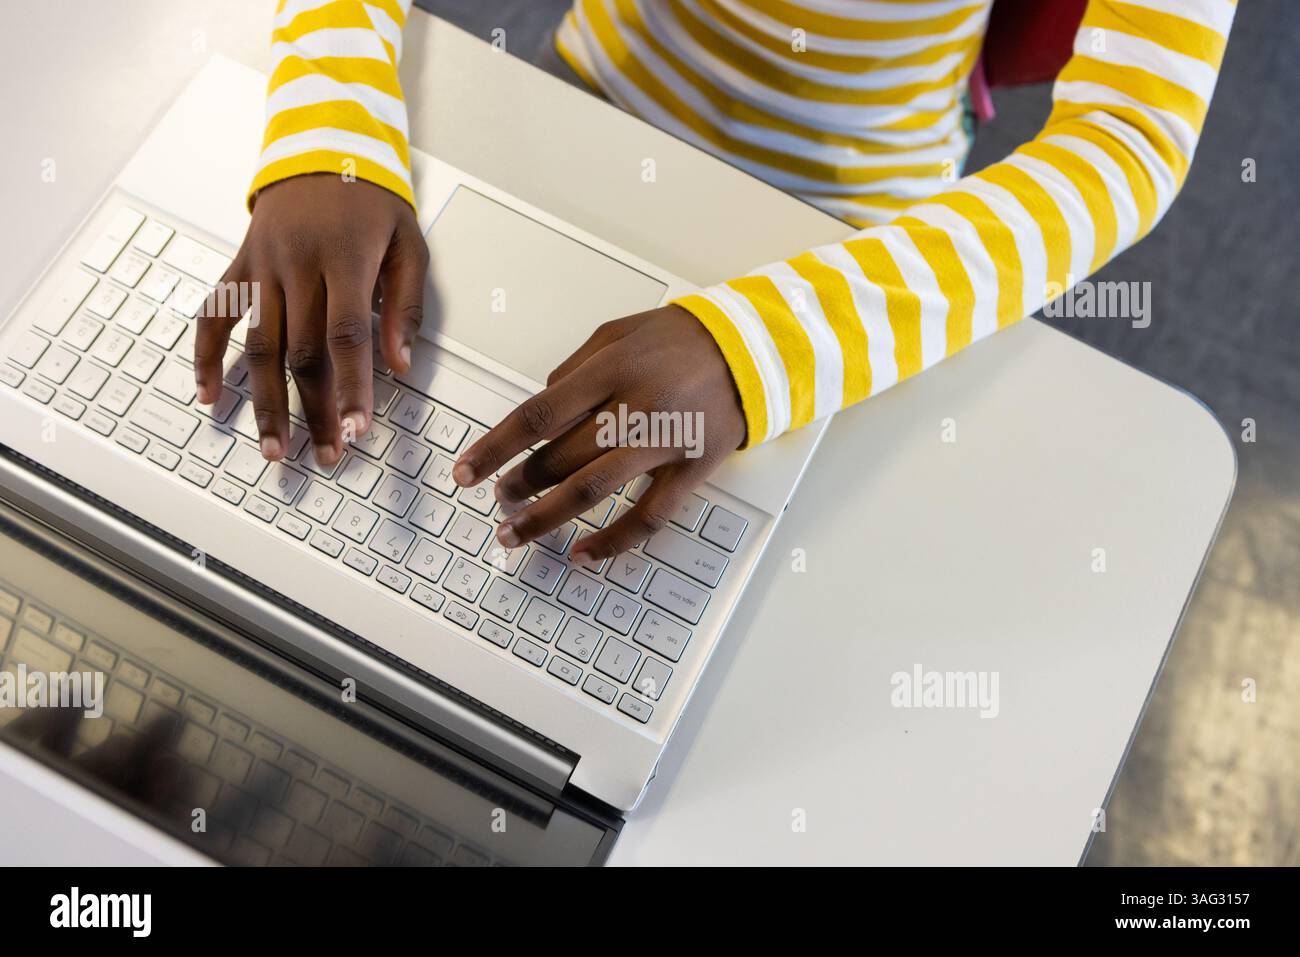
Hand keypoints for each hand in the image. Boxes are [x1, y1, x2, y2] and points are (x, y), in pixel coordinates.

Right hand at [194, 174, 428, 464]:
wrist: (320, 146)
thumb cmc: (371, 199)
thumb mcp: (409, 242)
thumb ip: (405, 305)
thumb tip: (400, 365)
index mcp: (345, 259)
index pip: (346, 335)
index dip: (351, 387)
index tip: (357, 430)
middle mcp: (296, 265)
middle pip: (301, 352)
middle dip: (314, 411)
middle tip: (326, 456)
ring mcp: (261, 267)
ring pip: (257, 346)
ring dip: (263, 404)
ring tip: (274, 449)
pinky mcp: (239, 266)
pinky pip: (214, 315)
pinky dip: (205, 357)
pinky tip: (209, 396)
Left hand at [451, 305, 746, 562]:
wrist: (753, 350)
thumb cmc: (682, 338)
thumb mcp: (619, 332)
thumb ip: (574, 369)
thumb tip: (540, 410)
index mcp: (611, 368)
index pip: (538, 415)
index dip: (496, 448)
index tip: (467, 471)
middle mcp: (635, 406)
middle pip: (560, 457)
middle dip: (519, 484)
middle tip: (498, 498)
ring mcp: (664, 442)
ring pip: (594, 490)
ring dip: (547, 517)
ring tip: (516, 532)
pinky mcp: (692, 470)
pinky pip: (649, 517)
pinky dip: (615, 541)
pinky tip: (585, 553)